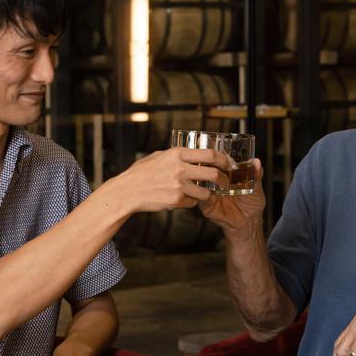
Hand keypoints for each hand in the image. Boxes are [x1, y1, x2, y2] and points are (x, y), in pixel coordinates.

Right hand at [111, 147, 232, 213]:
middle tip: (225, 181)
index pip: (209, 154)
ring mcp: (179, 185)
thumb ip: (176, 155)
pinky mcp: (176, 200)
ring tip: (202, 193)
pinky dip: (190, 201)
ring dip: (207, 193)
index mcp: (177, 154)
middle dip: (223, 179)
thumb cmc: (141, 174)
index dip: (223, 159)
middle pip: (213, 173)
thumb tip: (192, 153)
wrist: (127, 191)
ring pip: (205, 192)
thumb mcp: (158, 156)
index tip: (228, 163)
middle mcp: (180, 168)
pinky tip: (181, 199)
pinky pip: (192, 202)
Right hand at [198, 158, 265, 237]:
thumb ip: (256, 175)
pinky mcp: (206, 204)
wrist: (248, 223)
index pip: (218, 161)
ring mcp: (209, 192)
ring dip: (204, 178)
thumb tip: (256, 162)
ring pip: (200, 181)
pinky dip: (201, 194)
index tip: (222, 156)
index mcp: (227, 174)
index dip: (219, 157)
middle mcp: (216, 181)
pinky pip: (199, 197)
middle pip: (206, 169)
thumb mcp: (256, 187)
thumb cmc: (252, 203)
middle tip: (218, 167)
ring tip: (214, 179)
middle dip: (209, 166)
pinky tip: (208, 193)